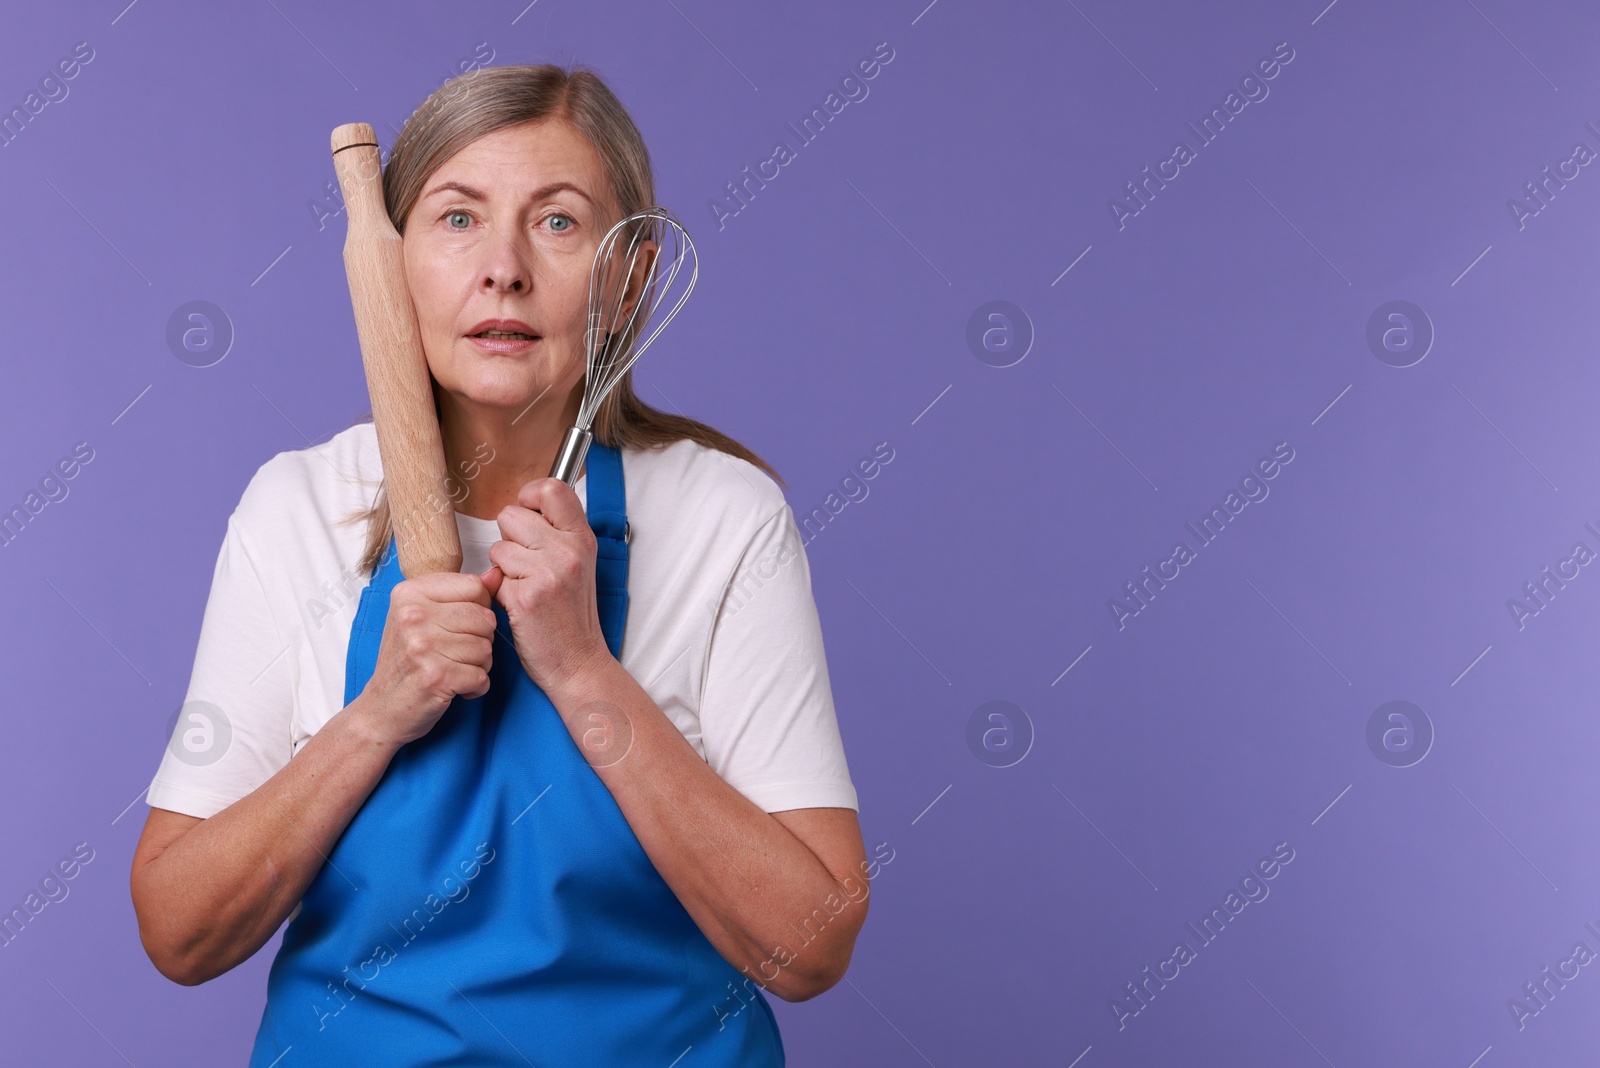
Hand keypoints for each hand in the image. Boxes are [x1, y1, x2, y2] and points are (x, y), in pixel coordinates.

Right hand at [356, 571, 498, 746]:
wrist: (382, 708)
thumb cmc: (405, 662)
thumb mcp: (423, 618)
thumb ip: (460, 594)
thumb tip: (496, 574)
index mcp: (410, 593)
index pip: (474, 586)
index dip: (479, 608)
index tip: (461, 625)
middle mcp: (414, 616)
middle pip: (484, 618)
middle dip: (481, 641)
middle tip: (456, 654)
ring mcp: (423, 646)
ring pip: (486, 648)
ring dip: (479, 666)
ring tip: (453, 669)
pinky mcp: (436, 676)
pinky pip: (482, 676)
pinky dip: (476, 687)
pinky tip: (455, 687)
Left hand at [483, 476, 611, 695]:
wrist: (578, 662)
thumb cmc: (573, 616)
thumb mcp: (579, 565)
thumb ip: (558, 533)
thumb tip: (526, 507)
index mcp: (582, 538)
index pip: (552, 487)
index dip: (530, 496)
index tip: (528, 515)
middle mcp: (568, 550)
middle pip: (511, 515)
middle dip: (509, 539)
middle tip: (526, 565)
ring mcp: (547, 573)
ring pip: (498, 547)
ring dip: (503, 568)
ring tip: (524, 587)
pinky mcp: (525, 596)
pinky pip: (494, 577)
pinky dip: (500, 592)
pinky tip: (519, 606)